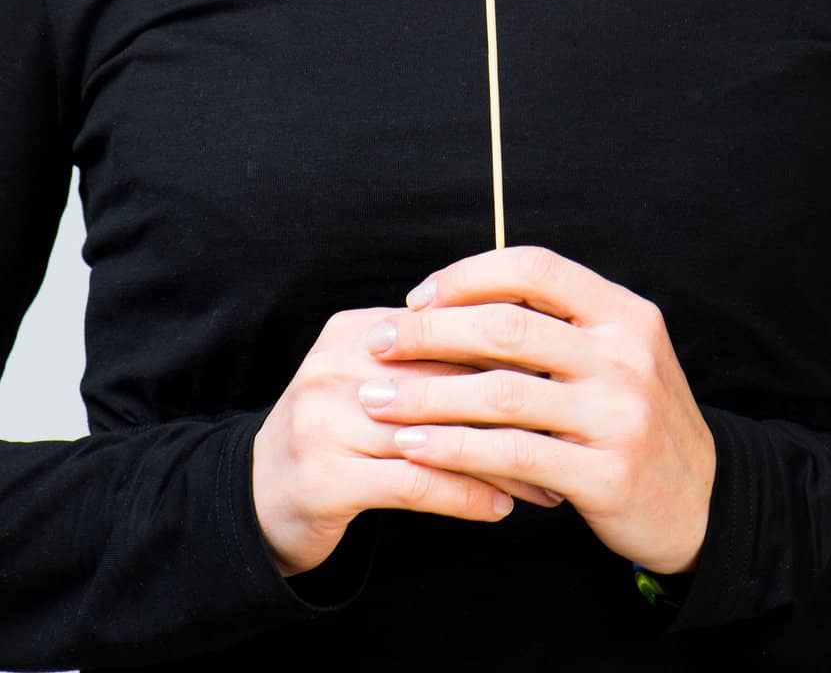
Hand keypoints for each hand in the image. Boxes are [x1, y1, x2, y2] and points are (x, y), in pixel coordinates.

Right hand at [252, 309, 564, 578]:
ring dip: (500, 463)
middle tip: (566, 437)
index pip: (451, 332)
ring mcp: (325, 420)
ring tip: (545, 482)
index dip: (513, 359)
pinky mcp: (323, 476)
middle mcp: (339, 365)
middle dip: (515, 413)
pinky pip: (413, 482)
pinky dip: (463, 495)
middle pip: (448, 382)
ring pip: (437, 435)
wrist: (257, 498)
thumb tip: (537, 357)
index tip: (563, 385)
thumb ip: (440, 363)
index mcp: (358, 329)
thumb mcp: (383, 383)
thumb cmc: (344, 435)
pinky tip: (498, 508)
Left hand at [357, 244, 716, 576]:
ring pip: (502, 393)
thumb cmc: (634, 419)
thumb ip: (558, 326)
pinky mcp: (606, 473)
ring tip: (377, 399)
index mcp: (626, 313)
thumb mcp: (618, 355)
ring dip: (428, 395)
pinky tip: (415, 449)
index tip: (417, 298)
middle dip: (430, 334)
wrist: (703, 501)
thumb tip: (459, 300)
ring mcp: (619, 414)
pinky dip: (455, 448)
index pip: (536, 269)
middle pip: (509, 328)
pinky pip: (513, 454)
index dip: (469, 276)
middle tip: (378, 344)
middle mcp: (626, 355)